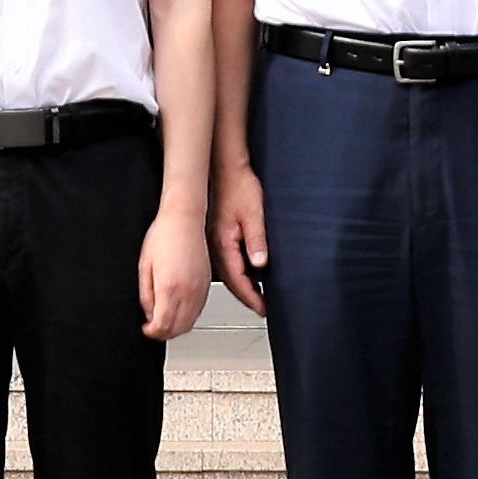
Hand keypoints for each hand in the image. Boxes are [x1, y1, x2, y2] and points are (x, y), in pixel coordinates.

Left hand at [136, 212, 212, 343]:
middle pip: (178, 329)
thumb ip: (146, 296)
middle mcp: (188, 292)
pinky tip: (177, 311)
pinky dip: (187, 318)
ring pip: (190, 323)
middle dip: (163, 333)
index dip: (152, 333)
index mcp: (170, 287)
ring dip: (176, 328)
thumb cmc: (163, 236)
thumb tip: (149, 315)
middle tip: (153, 329)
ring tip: (163, 321)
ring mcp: (200, 290)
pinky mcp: (206, 285)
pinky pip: (198, 311)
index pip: (163, 325)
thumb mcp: (145, 268)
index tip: (145, 329)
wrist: (184, 220)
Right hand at [216, 160, 272, 314]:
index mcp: (224, 244)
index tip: (263, 309)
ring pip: (228, 272)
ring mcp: (214, 242)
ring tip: (256, 296)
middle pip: (231, 281)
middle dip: (247, 297)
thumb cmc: (240, 186)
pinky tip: (246, 273)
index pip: (238, 280)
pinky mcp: (217, 236)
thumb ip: (257, 241)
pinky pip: (226, 261)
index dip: (252, 297)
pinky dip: (237, 273)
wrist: (226, 168)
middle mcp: (216, 246)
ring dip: (242, 285)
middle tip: (262, 308)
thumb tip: (260, 265)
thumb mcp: (254, 214)